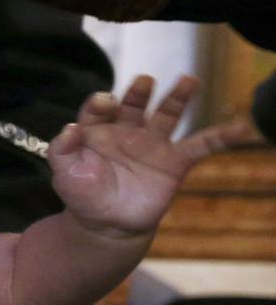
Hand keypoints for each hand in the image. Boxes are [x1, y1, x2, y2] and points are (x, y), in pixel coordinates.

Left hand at [49, 76, 256, 235]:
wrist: (107, 224)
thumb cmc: (82, 195)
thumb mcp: (64, 173)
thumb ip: (62, 149)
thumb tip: (68, 127)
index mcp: (97, 130)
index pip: (98, 110)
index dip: (100, 104)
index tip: (104, 102)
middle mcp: (126, 130)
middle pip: (134, 104)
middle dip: (138, 93)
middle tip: (143, 81)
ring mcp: (152, 144)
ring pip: (167, 115)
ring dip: (178, 97)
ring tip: (188, 80)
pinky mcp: (174, 162)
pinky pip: (201, 145)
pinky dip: (222, 136)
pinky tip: (242, 127)